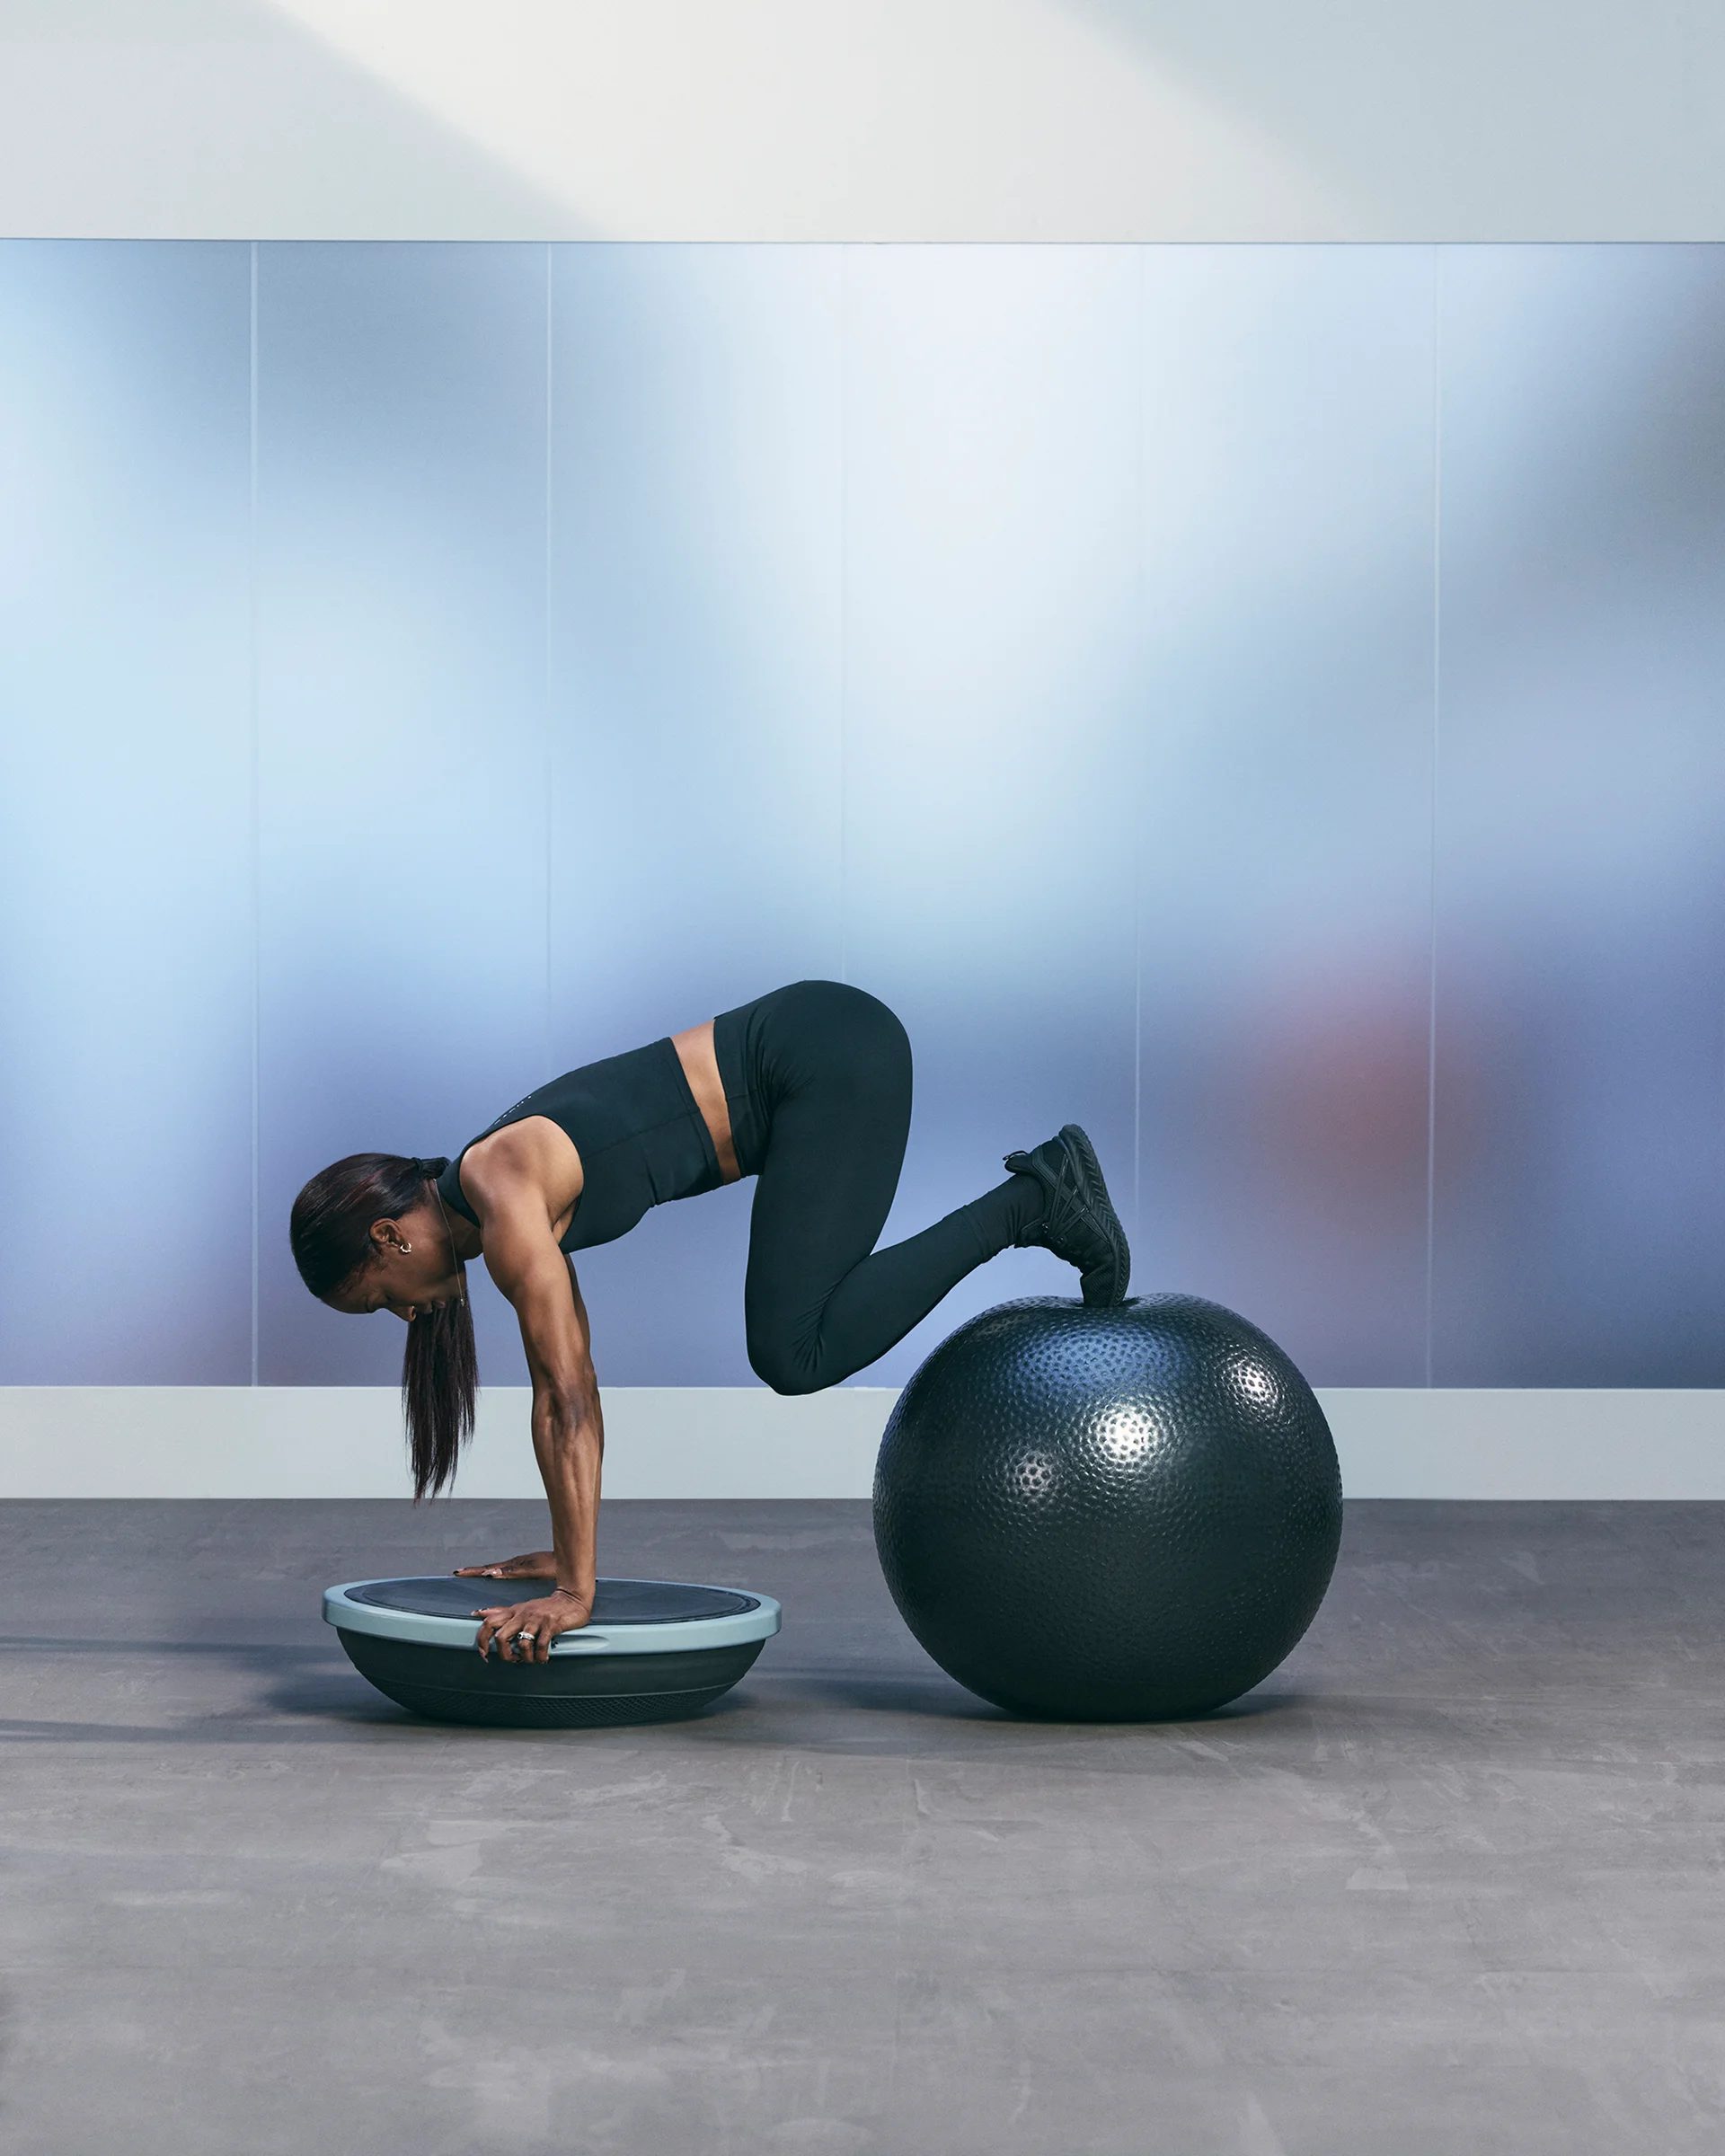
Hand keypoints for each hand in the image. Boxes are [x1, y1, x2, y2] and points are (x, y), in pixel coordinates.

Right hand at [453, 1551, 556, 1581]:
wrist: (569, 1560)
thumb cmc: (554, 1567)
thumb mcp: (533, 1571)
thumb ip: (513, 1572)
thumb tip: (492, 1573)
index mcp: (514, 1565)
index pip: (489, 1569)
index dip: (474, 1572)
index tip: (459, 1572)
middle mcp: (515, 1564)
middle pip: (490, 1567)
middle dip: (474, 1571)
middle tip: (458, 1572)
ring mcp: (519, 1564)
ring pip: (497, 1568)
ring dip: (483, 1571)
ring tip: (469, 1573)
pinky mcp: (525, 1566)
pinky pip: (504, 1569)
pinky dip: (494, 1572)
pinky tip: (493, 1575)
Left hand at [471, 1589, 592, 1662]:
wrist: (572, 1599)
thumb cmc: (546, 1607)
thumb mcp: (521, 1607)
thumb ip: (501, 1611)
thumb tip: (479, 1612)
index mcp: (513, 1612)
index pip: (489, 1622)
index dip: (482, 1639)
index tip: (484, 1653)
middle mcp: (522, 1615)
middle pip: (501, 1636)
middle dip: (504, 1654)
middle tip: (512, 1659)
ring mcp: (536, 1619)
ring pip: (521, 1643)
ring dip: (526, 1657)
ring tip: (532, 1659)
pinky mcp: (550, 1624)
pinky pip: (540, 1645)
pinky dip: (540, 1656)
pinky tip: (543, 1658)